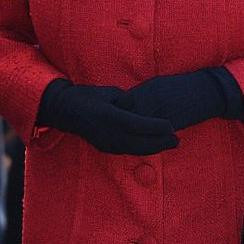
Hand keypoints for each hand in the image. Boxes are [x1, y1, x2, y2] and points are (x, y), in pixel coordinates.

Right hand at [36, 79, 178, 154]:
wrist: (66, 111)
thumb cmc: (89, 96)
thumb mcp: (110, 93)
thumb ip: (127, 101)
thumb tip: (139, 108)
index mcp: (109, 116)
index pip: (138, 124)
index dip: (156, 127)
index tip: (171, 126)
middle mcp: (108, 133)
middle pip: (140, 142)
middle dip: (161, 143)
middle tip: (177, 140)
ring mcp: (106, 143)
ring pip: (135, 149)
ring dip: (154, 148)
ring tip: (169, 145)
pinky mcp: (106, 148)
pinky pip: (128, 150)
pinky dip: (143, 149)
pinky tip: (153, 146)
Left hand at [113, 69, 243, 130]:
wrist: (206, 91)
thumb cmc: (180, 87)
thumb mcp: (157, 85)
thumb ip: (140, 95)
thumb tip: (122, 105)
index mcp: (148, 88)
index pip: (123, 104)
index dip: (119, 114)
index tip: (117, 120)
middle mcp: (153, 99)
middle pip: (130, 118)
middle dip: (125, 128)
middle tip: (122, 134)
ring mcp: (164, 111)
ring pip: (142, 129)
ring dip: (137, 137)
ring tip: (135, 141)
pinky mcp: (174, 123)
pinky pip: (157, 137)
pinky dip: (152, 141)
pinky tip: (150, 143)